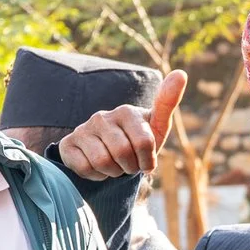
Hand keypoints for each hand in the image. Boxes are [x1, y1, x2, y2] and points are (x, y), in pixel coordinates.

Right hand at [58, 69, 185, 180]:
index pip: (144, 142)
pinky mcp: (69, 144)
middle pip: (122, 153)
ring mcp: (84, 129)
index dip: (147, 161)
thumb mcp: (156, 128)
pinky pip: (86, 168)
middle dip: (129, 167)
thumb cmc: (137, 142)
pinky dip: (96, 175)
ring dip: (113, 172)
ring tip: (114, 165)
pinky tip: (98, 167)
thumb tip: (181, 73)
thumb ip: (167, 103)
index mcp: (127, 111)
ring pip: (103, 162)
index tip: (145, 162)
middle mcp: (103, 116)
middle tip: (128, 164)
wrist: (109, 157)